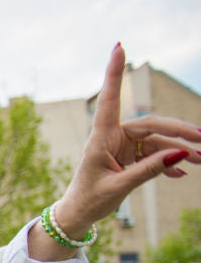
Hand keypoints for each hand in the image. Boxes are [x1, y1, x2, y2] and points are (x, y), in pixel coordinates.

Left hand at [33, 43, 200, 260]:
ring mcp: (122, 145)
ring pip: (157, 141)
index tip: (119, 46)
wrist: (78, 215)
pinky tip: (183, 172)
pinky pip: (154, 153)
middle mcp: (112, 136)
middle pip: (151, 125)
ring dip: (179, 150)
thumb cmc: (90, 200)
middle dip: (178, 131)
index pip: (111, 99)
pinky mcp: (128, 156)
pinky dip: (168, 162)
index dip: (115, 73)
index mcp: (101, 137)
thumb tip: (180, 153)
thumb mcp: (119, 187)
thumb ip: (149, 170)